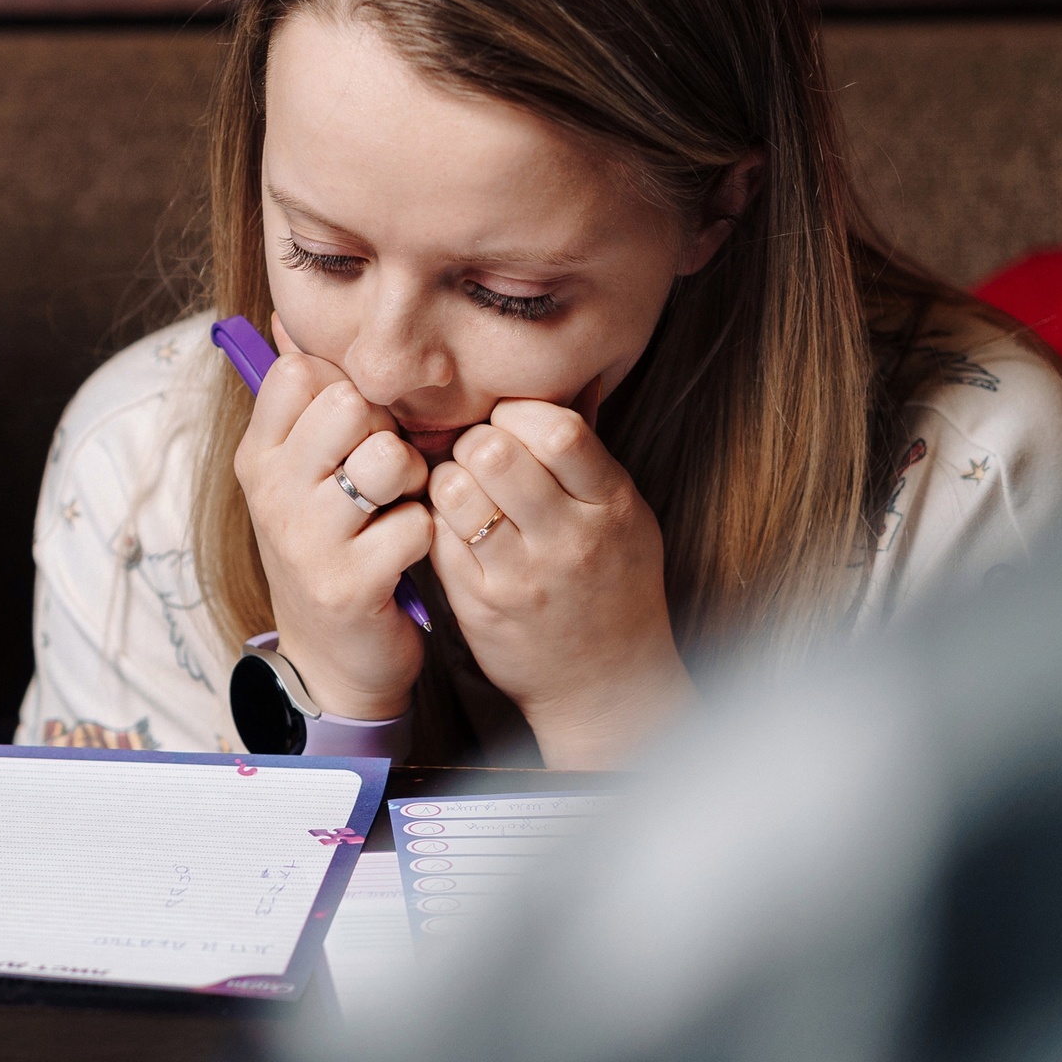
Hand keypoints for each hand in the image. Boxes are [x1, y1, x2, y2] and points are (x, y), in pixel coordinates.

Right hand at [233, 322, 431, 718]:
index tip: (355, 430)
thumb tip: (286, 316)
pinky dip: (427, 534)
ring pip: (387, 458)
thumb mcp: (296, 474)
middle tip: (384, 472)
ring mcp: (306, 540)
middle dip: (385, 430)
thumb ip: (299, 403)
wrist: (331, 657)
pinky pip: (418, 522)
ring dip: (413, 482)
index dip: (347, 388)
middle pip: (347, 404)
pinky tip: (409, 551)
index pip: (300, 371)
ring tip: (399, 507)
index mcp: (258, 456)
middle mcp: (271, 492)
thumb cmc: (328, 546)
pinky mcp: (348, 584)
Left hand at [426, 402, 692, 765]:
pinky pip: (436, 537)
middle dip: (474, 440)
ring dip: (447, 477)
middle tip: (476, 454)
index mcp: (613, 506)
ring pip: (454, 491)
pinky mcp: (480, 604)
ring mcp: (521, 575)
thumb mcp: (626, 517)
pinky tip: (450, 524)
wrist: (606, 682)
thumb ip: (590, 456)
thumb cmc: (613, 585)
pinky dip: (435, 520)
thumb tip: (575, 378)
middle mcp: (570, 539)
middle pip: (494, 452)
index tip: (509, 422)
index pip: (557, 430)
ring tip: (463, 489)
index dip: (519, 412)